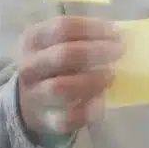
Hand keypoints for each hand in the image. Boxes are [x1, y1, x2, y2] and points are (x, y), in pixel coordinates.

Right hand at [16, 15, 122, 137]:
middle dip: (96, 51)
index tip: (115, 33)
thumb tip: (117, 36)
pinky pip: (67, 118)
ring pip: (62, 87)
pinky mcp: (46, 120)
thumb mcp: (57, 43)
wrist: (30, 99)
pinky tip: (101, 102)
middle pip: (62, 55)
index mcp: (33, 40)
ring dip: (92, 80)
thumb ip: (82, 37)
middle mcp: (29, 66)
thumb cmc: (53, 64)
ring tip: (112, 75)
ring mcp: (35, 94)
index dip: (92, 29)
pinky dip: (87, 111)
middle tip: (118, 52)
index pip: (61, 27)